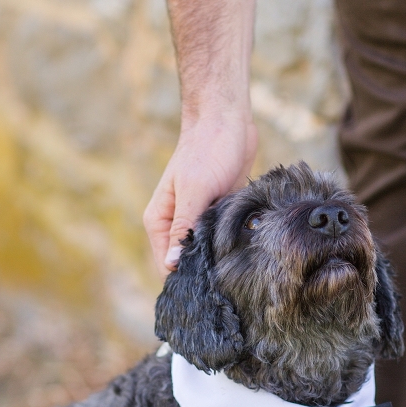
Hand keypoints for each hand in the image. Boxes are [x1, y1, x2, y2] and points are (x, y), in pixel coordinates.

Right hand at [144, 113, 257, 276]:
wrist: (227, 120)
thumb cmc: (207, 150)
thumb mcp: (195, 190)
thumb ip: (184, 227)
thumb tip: (174, 263)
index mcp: (160, 220)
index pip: (166, 264)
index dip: (185, 278)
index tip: (209, 285)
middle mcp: (176, 223)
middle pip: (186, 261)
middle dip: (204, 271)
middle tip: (229, 281)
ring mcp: (198, 219)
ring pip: (206, 252)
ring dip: (220, 258)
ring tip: (239, 266)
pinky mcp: (218, 213)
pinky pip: (222, 238)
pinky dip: (232, 243)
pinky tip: (246, 248)